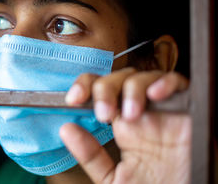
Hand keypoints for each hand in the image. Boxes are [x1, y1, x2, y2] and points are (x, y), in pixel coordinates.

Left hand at [60, 68, 190, 183]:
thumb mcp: (113, 178)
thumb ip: (90, 156)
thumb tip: (66, 129)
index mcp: (119, 124)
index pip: (98, 90)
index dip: (84, 86)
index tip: (73, 100)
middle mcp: (138, 112)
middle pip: (117, 79)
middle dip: (105, 89)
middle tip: (103, 113)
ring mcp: (161, 109)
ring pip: (143, 77)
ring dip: (132, 89)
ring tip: (131, 114)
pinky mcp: (186, 111)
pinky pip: (178, 83)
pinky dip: (166, 82)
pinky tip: (156, 94)